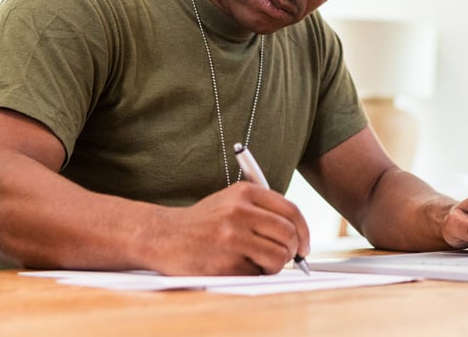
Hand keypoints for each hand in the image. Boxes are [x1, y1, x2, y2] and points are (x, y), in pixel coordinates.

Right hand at [150, 182, 309, 275]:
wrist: (163, 236)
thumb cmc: (203, 222)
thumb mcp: (232, 201)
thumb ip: (264, 210)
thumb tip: (299, 234)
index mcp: (245, 192)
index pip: (291, 211)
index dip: (304, 231)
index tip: (304, 245)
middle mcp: (240, 211)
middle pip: (289, 235)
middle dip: (292, 251)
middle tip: (285, 257)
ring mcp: (232, 237)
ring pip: (279, 257)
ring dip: (274, 265)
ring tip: (258, 262)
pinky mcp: (225, 262)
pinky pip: (258, 274)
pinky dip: (254, 275)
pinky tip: (238, 267)